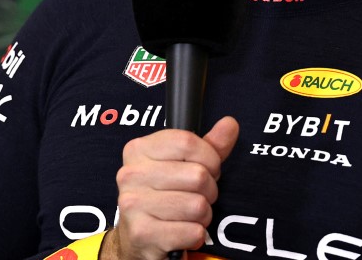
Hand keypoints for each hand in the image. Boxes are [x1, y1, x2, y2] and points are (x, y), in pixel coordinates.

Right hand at [99, 116, 239, 259]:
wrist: (137, 237)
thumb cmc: (162, 195)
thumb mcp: (182, 164)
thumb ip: (208, 145)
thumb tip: (230, 124)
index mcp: (139, 149)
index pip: (188, 142)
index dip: (210, 158)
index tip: (208, 169)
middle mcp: (131, 174)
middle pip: (197, 175)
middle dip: (209, 190)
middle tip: (198, 195)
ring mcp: (133, 204)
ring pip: (198, 206)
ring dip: (203, 215)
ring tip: (189, 215)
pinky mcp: (142, 233)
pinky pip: (193, 232)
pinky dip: (196, 235)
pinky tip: (182, 231)